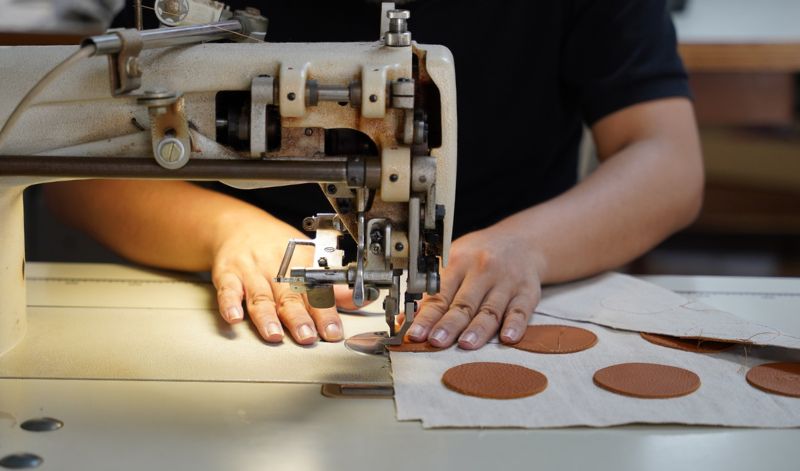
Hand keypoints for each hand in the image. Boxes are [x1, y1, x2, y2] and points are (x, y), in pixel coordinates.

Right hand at [210, 216, 352, 344]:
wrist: (240, 226)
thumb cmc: (278, 248)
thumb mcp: (309, 259)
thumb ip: (332, 287)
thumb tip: (361, 301)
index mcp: (301, 264)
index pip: (316, 291)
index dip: (325, 313)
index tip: (332, 331)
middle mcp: (277, 268)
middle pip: (289, 296)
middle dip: (298, 318)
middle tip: (307, 336)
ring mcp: (251, 271)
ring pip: (260, 296)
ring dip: (267, 316)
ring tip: (274, 334)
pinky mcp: (228, 274)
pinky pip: (228, 289)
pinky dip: (229, 304)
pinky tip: (234, 317)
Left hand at [405, 224, 543, 348]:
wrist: (521, 240)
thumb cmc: (480, 255)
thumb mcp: (453, 263)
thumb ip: (431, 293)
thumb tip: (404, 320)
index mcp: (458, 263)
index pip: (439, 294)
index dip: (427, 316)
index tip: (415, 334)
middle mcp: (483, 271)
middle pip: (464, 303)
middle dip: (449, 324)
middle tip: (436, 341)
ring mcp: (506, 281)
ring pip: (491, 309)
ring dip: (478, 329)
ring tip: (466, 344)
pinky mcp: (527, 291)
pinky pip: (521, 310)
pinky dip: (515, 324)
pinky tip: (508, 337)